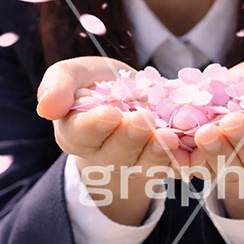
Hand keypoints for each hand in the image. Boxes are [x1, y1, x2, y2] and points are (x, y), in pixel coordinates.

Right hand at [35, 56, 186, 224]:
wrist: (133, 101)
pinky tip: (196, 152)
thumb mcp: (75, 75)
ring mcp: (136, 165)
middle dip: (130, 138)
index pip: (81, 134)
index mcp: (76, 135)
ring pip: (146, 165)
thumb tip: (46, 108)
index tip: (110, 114)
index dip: (96, 126)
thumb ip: (58, 84)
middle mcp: (104, 157)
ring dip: (158, 152)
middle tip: (143, 120)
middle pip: (116, 153)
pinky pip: (176, 168)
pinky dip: (187, 161)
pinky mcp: (164, 166)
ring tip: (170, 137)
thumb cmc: (98, 87)